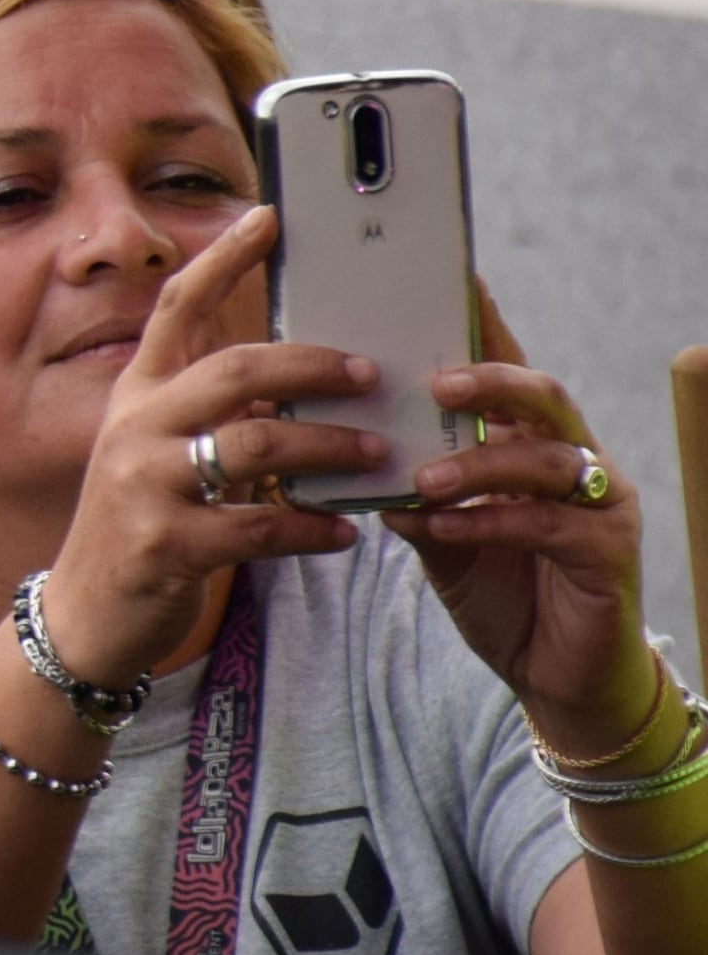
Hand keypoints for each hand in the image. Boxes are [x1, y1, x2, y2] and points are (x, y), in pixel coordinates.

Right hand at [38, 207, 378, 680]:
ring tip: (378, 453)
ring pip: (257, 445)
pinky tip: (347, 531)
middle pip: (234, 370)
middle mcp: (135, 428)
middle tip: (370, 372)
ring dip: (330, 447)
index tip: (269, 217)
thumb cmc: (144, 521)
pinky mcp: (166, 544)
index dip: (222, 259)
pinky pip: (260, 526)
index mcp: (138, 395)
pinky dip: (313, 526)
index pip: (177, 308)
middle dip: (313, 365)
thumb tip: (304, 375)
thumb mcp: (161, 452)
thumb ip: (215, 412)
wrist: (87, 611)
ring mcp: (145, 485)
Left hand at [399, 297, 657, 742]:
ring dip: (478, 464)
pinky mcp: (608, 551)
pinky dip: (488, 522)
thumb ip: (409, 488)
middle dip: (491, 380)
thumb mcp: (440, 533)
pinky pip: (547, 523)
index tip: (452, 280)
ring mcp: (600, 503)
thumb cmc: (499, 589)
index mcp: (530, 443)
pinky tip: (442, 528)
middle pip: (543, 396)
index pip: (507, 371)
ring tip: (423, 477)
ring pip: (545, 459)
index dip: (484, 325)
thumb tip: (347, 448)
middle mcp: (574, 460)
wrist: (553, 674)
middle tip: (436, 383)